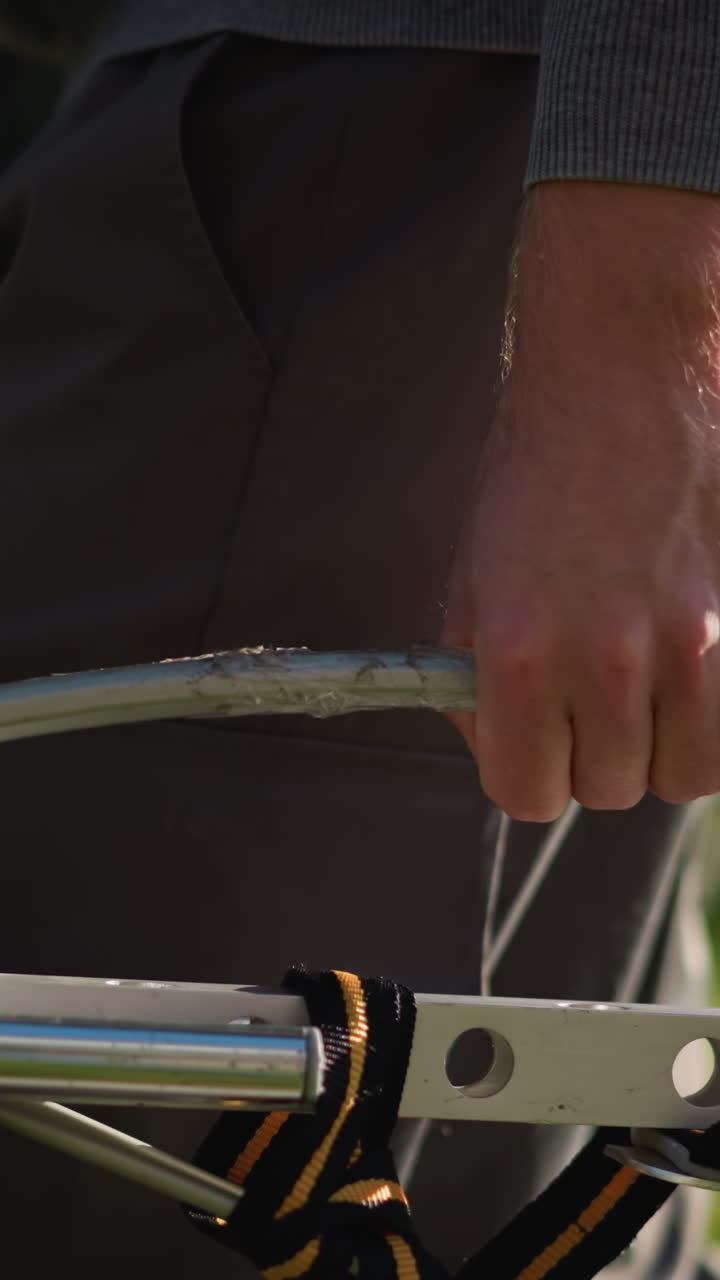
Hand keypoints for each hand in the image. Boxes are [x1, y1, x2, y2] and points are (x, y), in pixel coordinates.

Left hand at [442, 181, 719, 820]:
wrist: (624, 373)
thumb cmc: (537, 469)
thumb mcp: (473, 573)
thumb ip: (475, 674)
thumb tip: (493, 743)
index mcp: (517, 650)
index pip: (526, 794)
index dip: (530, 775)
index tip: (540, 747)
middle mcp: (605, 658)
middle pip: (610, 789)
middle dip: (595, 756)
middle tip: (593, 700)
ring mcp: (690, 640)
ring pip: (686, 772)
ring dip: (664, 744)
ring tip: (650, 686)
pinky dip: (714, 715)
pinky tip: (693, 669)